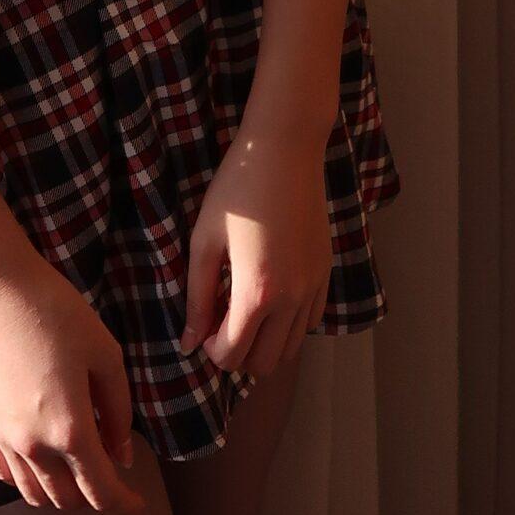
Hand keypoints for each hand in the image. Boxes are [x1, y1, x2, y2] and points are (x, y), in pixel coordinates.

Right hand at [0, 250, 146, 514]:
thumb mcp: (104, 354)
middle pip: (66, 499)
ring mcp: (1, 436)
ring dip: (60, 493)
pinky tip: (40, 458)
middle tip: (111, 475)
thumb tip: (122, 454)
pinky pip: (3, 472)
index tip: (138, 501)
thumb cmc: (55, 312)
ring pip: (32, 493)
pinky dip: (26, 478)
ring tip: (77, 470)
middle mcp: (32, 444)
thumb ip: (118, 410)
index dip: (124, 502)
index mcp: (70, 429)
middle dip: (93, 496)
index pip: (100, 489)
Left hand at [177, 117, 333, 378]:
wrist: (284, 150)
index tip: (202, 325)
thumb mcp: (205, 242)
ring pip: (291, 348)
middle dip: (237, 353)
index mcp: (257, 292)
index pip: (232, 355)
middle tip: (220, 321)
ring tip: (243, 310)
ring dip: (264, 343)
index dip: (210, 349)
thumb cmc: (236, 190)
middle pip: (264, 363)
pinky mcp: (326, 273)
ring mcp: (314, 287)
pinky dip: (288, 325)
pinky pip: (310, 322)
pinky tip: (270, 297)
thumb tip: (188, 343)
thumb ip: (197, 297)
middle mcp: (292, 299)